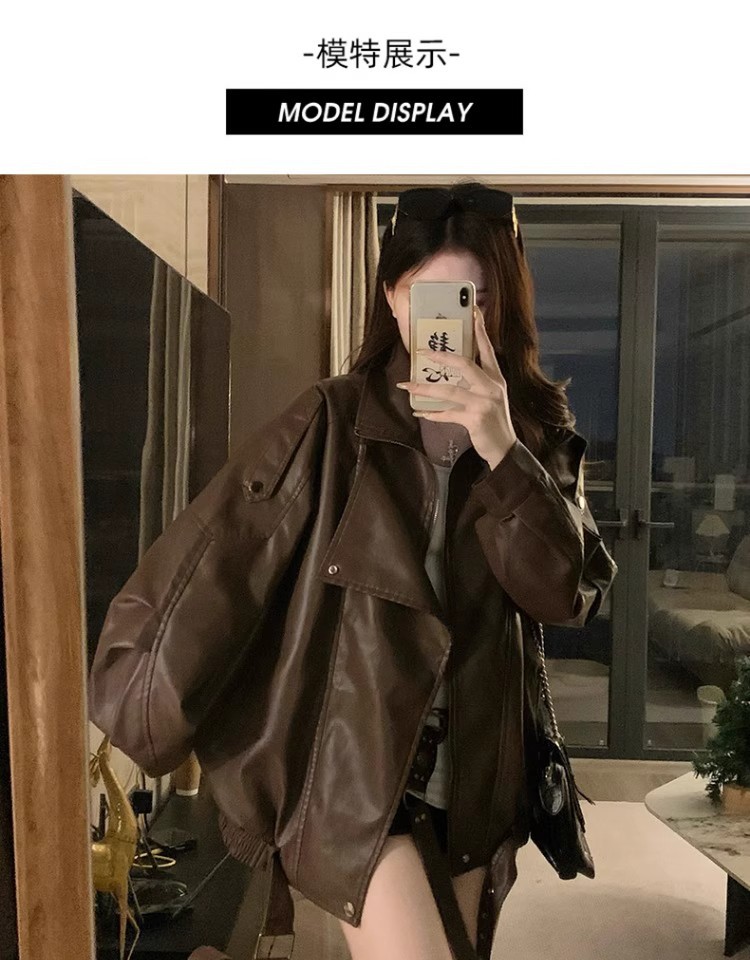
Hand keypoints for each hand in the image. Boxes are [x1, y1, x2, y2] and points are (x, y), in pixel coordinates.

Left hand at [395, 306, 517, 469]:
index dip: (479, 329)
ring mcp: (484, 403)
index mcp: (495, 378)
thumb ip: (475, 382)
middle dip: (441, 357)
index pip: (486, 348)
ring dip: (425, 388)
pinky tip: (419, 411)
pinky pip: (447, 414)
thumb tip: (450, 371)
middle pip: (464, 364)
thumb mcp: (490, 396)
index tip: (473, 310)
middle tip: (422, 352)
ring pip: (449, 391)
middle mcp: (491, 387)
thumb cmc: (494, 420)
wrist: (504, 447)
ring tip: (407, 385)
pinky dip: (431, 413)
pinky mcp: (475, 419)